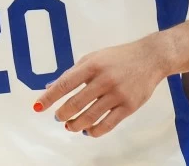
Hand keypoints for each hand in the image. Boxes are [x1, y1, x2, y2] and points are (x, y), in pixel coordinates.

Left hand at [32, 38, 168, 137]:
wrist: (150, 58)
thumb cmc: (118, 57)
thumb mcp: (93, 58)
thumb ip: (72, 73)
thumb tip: (50, 87)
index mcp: (92, 65)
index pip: (64, 84)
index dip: (49, 98)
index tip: (38, 107)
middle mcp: (104, 79)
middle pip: (75, 104)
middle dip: (62, 114)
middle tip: (58, 117)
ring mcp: (117, 94)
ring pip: (90, 117)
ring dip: (75, 125)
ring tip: (70, 126)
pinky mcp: (129, 106)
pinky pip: (108, 125)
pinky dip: (94, 131)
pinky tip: (88, 130)